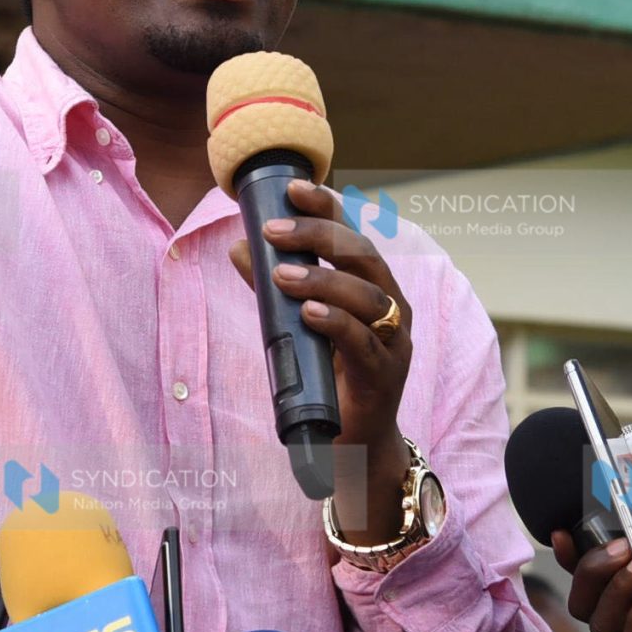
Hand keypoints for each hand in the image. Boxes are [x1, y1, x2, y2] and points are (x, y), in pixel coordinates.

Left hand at [226, 178, 414, 529]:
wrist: (352, 443)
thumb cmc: (329, 377)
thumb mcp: (298, 325)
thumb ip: (275, 290)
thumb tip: (239, 248)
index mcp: (373, 287)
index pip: (354, 234)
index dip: (327, 208)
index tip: (293, 187)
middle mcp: (391, 307)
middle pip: (364, 257)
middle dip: (320, 237)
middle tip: (274, 230)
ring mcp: (393, 342)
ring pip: (369, 297)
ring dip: (324, 280)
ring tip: (281, 274)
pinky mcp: (384, 376)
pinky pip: (364, 343)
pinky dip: (337, 324)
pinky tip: (309, 314)